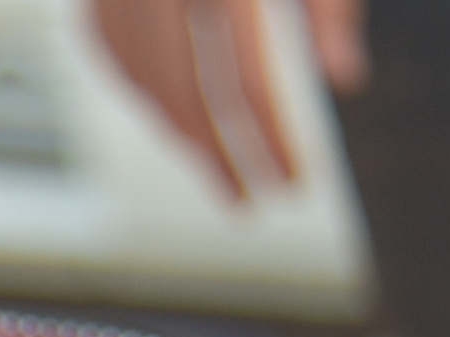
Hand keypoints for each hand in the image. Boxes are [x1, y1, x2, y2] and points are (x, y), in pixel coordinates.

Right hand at [87, 0, 366, 201]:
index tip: (293, 185)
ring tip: (215, 161)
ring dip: (175, 128)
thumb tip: (345, 79)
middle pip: (183, 93)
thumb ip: (328, 0)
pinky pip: (104, 41)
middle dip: (219, 158)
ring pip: (137, 75)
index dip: (269, 143)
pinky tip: (166, 108)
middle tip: (251, 204)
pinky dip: (133, 81)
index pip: (244, 83)